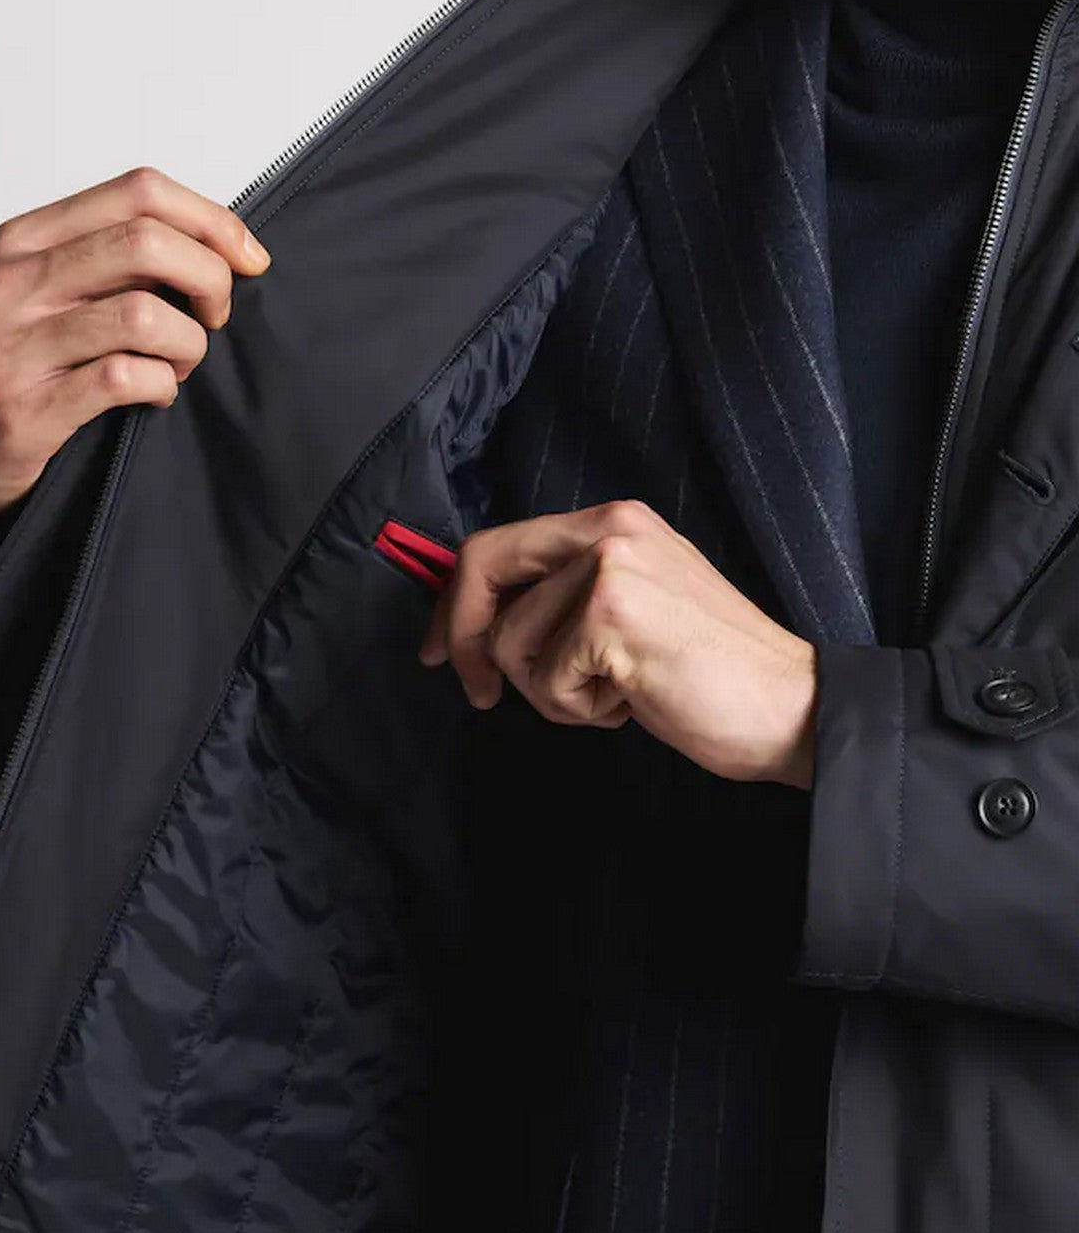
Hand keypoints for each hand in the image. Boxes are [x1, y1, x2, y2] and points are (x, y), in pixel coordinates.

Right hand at [0, 165, 271, 518]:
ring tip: (179, 365)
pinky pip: (125, 378)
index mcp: (24, 239)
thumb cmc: (1, 370)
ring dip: (188, 345)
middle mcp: (13, 281)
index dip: (212, 220)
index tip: (248, 259)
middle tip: (215, 318)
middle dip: (210, 280)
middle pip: (147, 241)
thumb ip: (105, 262)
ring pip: (145, 314)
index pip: (138, 192)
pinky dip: (161, 386)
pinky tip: (155, 394)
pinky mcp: (26, 408)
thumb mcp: (38, 293)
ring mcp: (13, 344)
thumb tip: (213, 248)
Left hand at [418, 499, 818, 789]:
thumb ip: (565, 597)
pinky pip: (547, 680)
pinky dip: (580, 710)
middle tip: (480, 694)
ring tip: (614, 697)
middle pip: (483, 566)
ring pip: (511, 642)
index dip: (455, 600)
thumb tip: (476, 621)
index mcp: (613, 522)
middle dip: (464, 638)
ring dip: (551, 692)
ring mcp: (611, 569)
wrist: (790, 706)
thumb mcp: (632, 609)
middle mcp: (609, 530)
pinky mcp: (612, 618)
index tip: (442, 649)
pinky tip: (632, 703)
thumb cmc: (710, 673)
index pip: (499, 544)